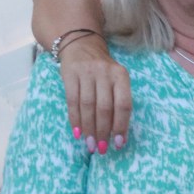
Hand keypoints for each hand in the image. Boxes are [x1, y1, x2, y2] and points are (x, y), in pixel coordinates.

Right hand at [58, 35, 131, 153]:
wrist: (81, 45)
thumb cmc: (103, 70)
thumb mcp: (116, 79)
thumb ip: (117, 100)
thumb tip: (118, 132)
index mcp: (122, 76)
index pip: (123, 104)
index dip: (121, 125)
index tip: (119, 143)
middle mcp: (105, 74)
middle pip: (105, 108)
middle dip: (103, 131)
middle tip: (101, 148)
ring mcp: (87, 73)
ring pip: (88, 106)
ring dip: (89, 128)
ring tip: (90, 144)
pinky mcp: (70, 75)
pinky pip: (72, 101)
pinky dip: (75, 119)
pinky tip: (78, 132)